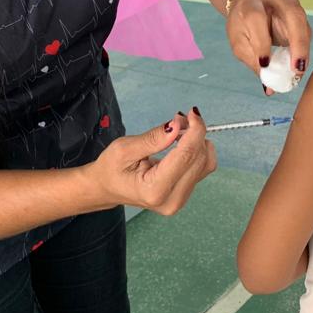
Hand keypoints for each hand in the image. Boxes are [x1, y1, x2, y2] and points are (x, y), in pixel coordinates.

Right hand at [89, 109, 216, 215]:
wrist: (107, 188)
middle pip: (200, 159)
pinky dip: (197, 150)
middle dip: (195, 133)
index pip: (186, 156)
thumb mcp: (124, 148)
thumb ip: (153, 138)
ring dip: (198, 141)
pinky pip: (203, 168)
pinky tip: (182, 143)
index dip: (195, 131)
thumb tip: (178, 124)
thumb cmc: (111, 169)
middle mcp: (172, 200)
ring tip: (179, 130)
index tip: (192, 113)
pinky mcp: (185, 194)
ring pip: (206, 163)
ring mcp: (180, 199)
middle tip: (179, 118)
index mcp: (154, 190)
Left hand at [227, 0, 311, 84]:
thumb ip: (252, 61)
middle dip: (298, 43)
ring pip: (304, 23)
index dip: (262, 44)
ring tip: (299, 71)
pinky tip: (299, 64)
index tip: (265, 65)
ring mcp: (291, 0)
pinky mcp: (300, 9)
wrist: (248, 0)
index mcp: (251, 2)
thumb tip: (270, 88)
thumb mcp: (239, 41)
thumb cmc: (242, 23)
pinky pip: (306, 30)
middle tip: (297, 68)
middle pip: (293, 14)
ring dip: (303, 49)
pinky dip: (303, 49)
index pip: (257, 20)